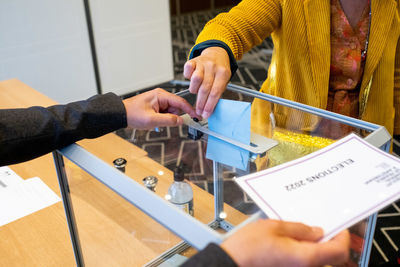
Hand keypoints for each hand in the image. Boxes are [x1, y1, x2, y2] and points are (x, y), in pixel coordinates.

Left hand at [122, 88, 196, 128]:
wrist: (121, 115)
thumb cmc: (132, 114)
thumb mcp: (152, 120)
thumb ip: (168, 120)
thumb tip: (181, 121)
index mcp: (161, 95)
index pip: (180, 101)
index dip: (190, 110)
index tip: (197, 116)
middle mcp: (161, 96)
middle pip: (176, 107)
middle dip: (174, 117)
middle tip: (166, 123)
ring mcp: (158, 101)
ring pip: (172, 112)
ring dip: (168, 119)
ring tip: (156, 122)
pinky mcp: (156, 107)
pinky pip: (166, 113)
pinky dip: (164, 119)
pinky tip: (156, 122)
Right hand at [184, 46, 230, 118]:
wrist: (217, 54)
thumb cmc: (219, 70)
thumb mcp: (224, 81)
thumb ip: (217, 93)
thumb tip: (210, 109)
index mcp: (223, 73)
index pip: (216, 92)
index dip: (210, 105)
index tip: (206, 114)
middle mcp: (213, 67)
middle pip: (205, 88)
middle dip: (201, 103)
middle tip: (199, 111)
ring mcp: (203, 63)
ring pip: (196, 79)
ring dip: (194, 89)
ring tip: (195, 93)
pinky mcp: (194, 60)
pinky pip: (187, 69)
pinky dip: (187, 76)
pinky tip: (191, 81)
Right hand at [221, 220, 349, 266]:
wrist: (231, 264)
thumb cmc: (248, 248)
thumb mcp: (275, 227)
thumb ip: (300, 229)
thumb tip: (316, 232)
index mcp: (305, 258)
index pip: (339, 251)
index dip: (343, 238)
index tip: (340, 228)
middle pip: (330, 258)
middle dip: (329, 241)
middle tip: (321, 228)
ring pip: (316, 261)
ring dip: (315, 247)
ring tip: (302, 233)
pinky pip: (304, 263)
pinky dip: (304, 252)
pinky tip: (292, 242)